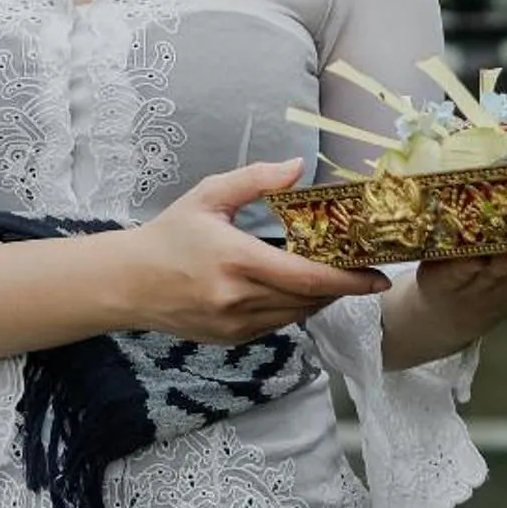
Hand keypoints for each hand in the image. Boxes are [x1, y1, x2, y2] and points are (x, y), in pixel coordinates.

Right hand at [119, 159, 389, 342]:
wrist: (127, 283)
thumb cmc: (169, 234)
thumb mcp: (209, 195)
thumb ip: (256, 179)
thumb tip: (298, 167)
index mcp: (237, 260)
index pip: (308, 278)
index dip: (349, 280)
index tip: (379, 276)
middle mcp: (239, 299)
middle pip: (310, 300)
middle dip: (341, 288)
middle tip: (363, 270)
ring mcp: (236, 325)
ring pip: (297, 316)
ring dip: (321, 299)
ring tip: (334, 277)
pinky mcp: (232, 339)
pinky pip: (278, 325)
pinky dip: (295, 308)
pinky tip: (297, 290)